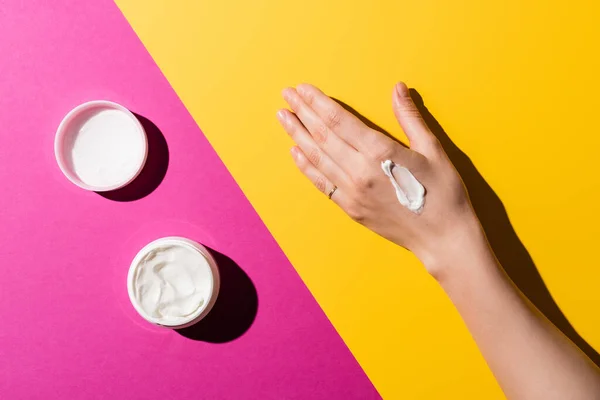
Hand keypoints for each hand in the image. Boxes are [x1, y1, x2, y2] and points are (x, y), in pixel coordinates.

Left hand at [277, 82, 479, 274]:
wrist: (443, 238)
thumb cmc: (443, 193)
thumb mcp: (432, 150)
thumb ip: (410, 117)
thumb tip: (398, 88)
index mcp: (380, 152)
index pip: (339, 120)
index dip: (318, 102)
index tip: (302, 89)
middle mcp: (359, 171)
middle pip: (323, 136)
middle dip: (303, 113)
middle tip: (286, 95)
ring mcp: (352, 192)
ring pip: (317, 158)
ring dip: (298, 136)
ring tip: (284, 118)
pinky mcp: (351, 208)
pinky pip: (322, 184)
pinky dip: (306, 167)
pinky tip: (295, 152)